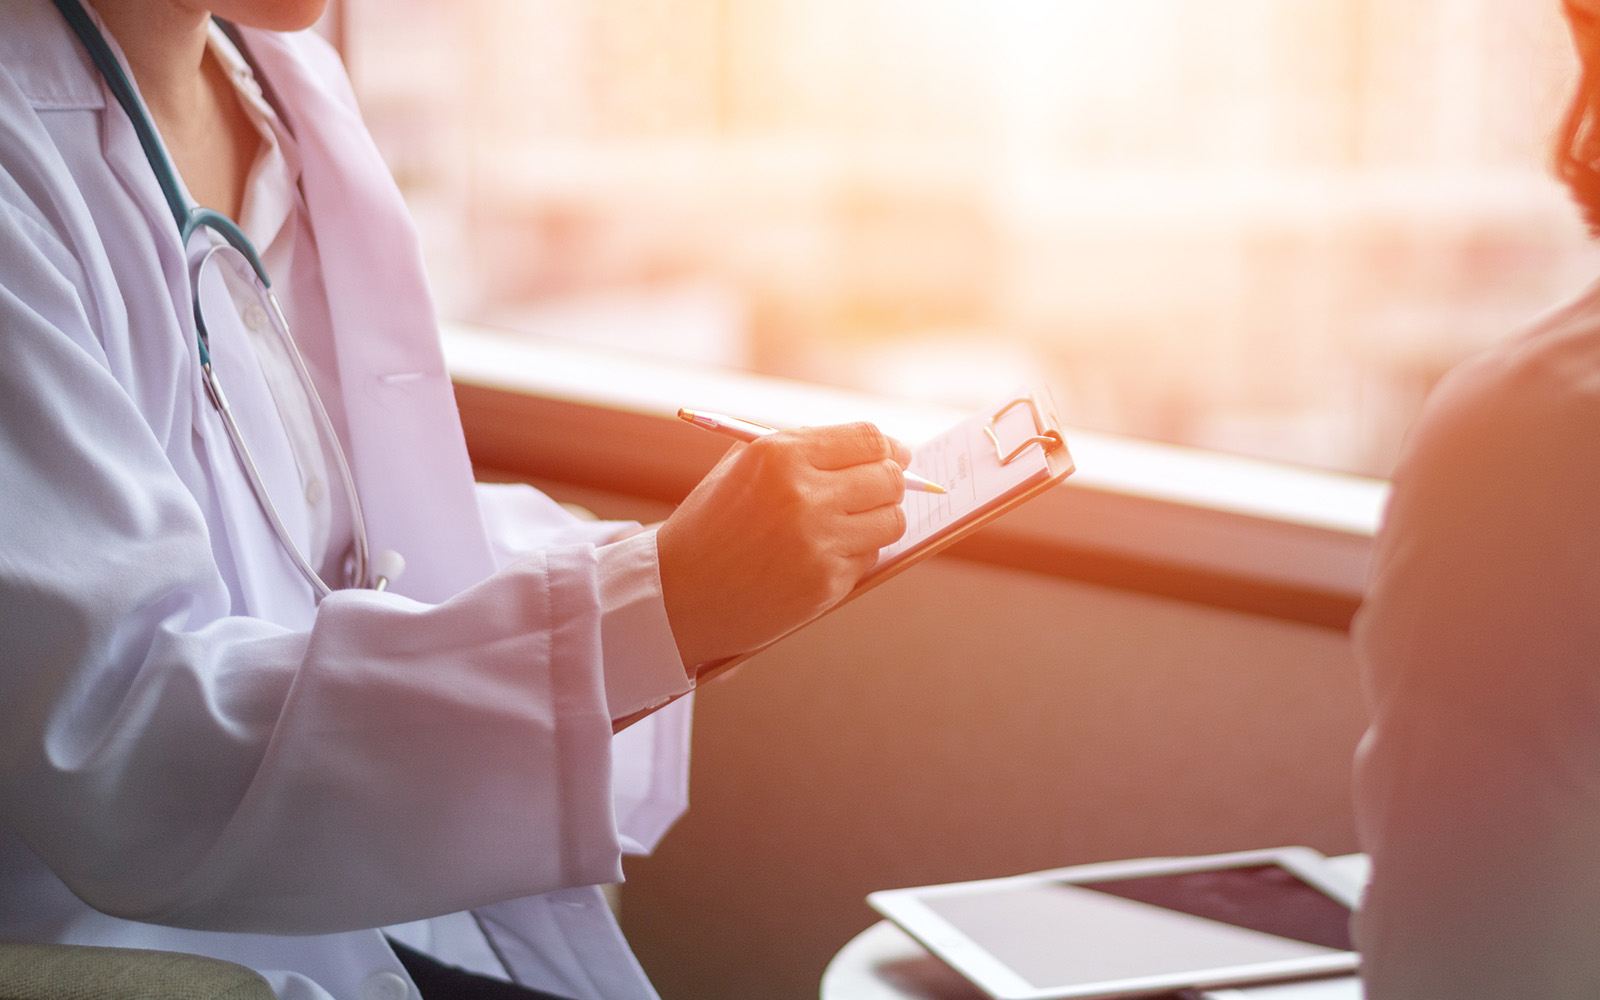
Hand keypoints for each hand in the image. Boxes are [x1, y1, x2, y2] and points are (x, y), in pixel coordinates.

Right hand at [656, 422, 910, 669]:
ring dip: (879, 519)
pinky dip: (855, 554)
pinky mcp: (826, 583)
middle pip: (888, 478)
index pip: (867, 438)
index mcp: (780, 455)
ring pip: (891, 520)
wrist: (678, 593)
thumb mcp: (743, 466)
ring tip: (850, 522)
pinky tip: (822, 555)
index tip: (895, 455)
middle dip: (891, 482)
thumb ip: (803, 448)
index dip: (889, 447)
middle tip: (879, 489)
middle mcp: (803, 495)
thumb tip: (876, 448)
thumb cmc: (711, 524)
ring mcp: (818, 543)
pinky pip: (869, 557)